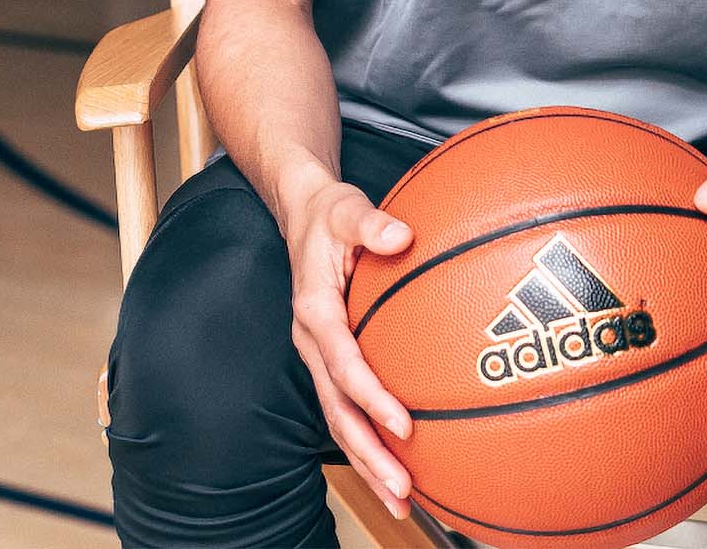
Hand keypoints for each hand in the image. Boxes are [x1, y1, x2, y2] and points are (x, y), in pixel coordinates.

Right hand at [285, 177, 415, 518]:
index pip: (343, 365)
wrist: (302, 214)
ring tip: (402, 499)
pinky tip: (400, 462)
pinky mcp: (330, 359)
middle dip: (368, 455)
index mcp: (315, 311)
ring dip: (368, 461)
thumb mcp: (346, 207)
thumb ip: (370, 223)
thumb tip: (401, 234)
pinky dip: (369, 438)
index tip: (405, 425)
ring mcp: (318, 356)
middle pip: (337, 412)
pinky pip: (348, 406)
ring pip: (340, 420)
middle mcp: (312, 343)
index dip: (372, 398)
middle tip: (402, 490)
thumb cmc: (328, 212)